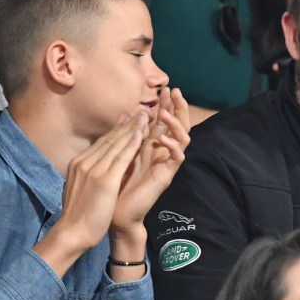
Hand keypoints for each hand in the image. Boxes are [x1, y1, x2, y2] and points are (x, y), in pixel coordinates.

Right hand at [33, 113, 148, 275]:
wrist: (72, 232)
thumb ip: (85, 175)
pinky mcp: (104, 180)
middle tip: (140, 111)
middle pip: (109, 139)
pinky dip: (131, 144)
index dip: (117, 131)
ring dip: (132, 128)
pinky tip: (141, 134)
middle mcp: (85, 162)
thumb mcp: (78, 188)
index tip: (128, 121)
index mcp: (78, 164)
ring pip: (116, 144)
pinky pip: (121, 157)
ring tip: (145, 116)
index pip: (101, 143)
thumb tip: (90, 168)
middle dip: (126, 124)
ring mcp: (94, 169)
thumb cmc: (77, 216)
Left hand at [112, 88, 190, 233]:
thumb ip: (125, 134)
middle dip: (177, 107)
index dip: (165, 103)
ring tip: (165, 114)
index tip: (163, 86)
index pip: (163, 119)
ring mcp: (167, 163)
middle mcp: (163, 152)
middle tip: (175, 90)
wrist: (117, 213)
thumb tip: (124, 112)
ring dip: (175, 124)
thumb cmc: (117, 184)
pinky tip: (162, 139)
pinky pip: (177, 158)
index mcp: (152, 144)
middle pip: (177, 124)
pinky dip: (171, 147)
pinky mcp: (167, 175)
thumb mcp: (120, 153)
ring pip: (182, 138)